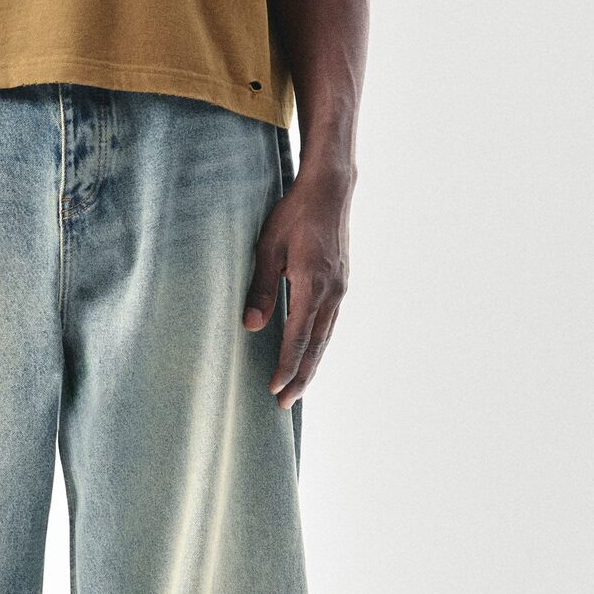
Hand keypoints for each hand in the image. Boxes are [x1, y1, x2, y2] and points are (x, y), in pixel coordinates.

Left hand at [242, 165, 352, 410]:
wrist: (330, 190)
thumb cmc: (294, 214)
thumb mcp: (268, 248)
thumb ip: (261, 288)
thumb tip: (251, 326)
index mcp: (313, 285)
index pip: (298, 337)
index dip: (286, 366)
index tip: (275, 390)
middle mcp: (332, 292)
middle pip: (316, 345)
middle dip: (301, 376)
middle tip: (285, 403)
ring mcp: (340, 288)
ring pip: (325, 336)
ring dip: (312, 363)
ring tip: (297, 386)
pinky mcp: (341, 282)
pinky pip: (330, 322)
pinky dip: (319, 343)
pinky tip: (311, 351)